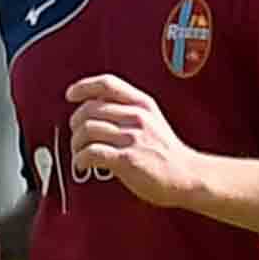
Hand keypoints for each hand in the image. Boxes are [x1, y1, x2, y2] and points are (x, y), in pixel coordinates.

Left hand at [63, 74, 208, 210]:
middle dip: (75, 123)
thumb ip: (128, 111)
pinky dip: (80, 159)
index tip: (71, 94)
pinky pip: (90, 153)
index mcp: (142, 104)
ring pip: (86, 130)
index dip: (84, 86)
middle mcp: (137, 117)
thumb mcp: (152, 120)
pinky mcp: (126, 159)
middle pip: (89, 108)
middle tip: (77, 136)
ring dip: (76, 144)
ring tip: (80, 153)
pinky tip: (83, 164)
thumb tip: (95, 108)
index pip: (107, 84)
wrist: (187, 176)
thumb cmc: (167, 153)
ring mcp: (132, 137)